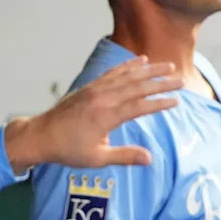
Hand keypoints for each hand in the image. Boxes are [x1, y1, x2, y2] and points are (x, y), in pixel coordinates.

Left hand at [5, 56, 181, 172]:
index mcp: (105, 117)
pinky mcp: (90, 86)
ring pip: (127, 75)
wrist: (40, 136)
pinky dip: (128, 65)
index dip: (159, 103)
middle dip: (161, 82)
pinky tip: (140, 60)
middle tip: (180, 79)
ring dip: (149, 69)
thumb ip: (124, 156)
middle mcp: (102, 99)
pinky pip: (113, 72)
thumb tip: (150, 159)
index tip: (176, 101)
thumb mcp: (97, 159)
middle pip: (137, 86)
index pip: (138, 107)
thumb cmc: (68, 150)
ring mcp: (95, 90)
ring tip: (167, 65)